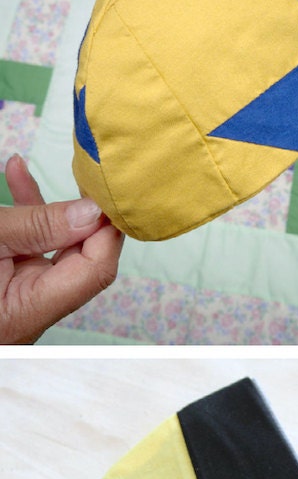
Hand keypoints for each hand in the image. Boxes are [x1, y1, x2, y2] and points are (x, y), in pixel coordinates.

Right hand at [0, 155, 122, 342]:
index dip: (107, 231)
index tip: (107, 194)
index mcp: (29, 311)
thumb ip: (37, 226)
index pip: (95, 270)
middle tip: (82, 176)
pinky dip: (23, 216)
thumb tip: (91, 212)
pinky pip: (27, 248)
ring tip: (24, 168)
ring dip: (42, 207)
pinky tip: (13, 173)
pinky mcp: (6, 282)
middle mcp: (32, 309)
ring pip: (50, 247)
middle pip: (80, 259)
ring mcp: (20, 296)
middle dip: (79, 215)